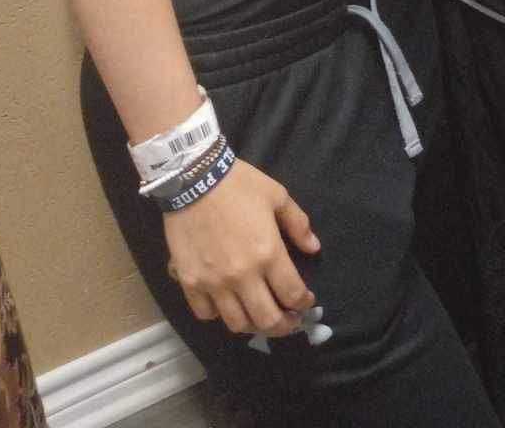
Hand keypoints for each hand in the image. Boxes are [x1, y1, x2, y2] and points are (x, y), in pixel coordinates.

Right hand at [163, 158, 320, 336]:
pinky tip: (226, 304)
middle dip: (283, 326)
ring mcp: (214, 283)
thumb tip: (314, 248)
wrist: (194, 179)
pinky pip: (206, 314)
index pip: (292, 293)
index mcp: (268, 253)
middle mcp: (243, 276)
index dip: (304, 303)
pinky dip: (218, 315)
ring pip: (237, 323)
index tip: (306, 302)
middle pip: (267, 320)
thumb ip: (298, 224)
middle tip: (288, 320)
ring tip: (259, 315)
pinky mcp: (190, 283)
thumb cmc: (239, 185)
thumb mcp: (277, 195)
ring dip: (253, 324)